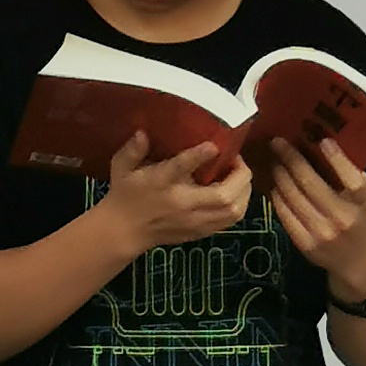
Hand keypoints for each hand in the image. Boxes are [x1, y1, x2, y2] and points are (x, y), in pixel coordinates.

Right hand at [95, 128, 254, 253]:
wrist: (124, 232)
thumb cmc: (125, 194)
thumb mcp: (122, 166)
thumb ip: (133, 148)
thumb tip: (143, 132)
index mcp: (162, 183)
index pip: (181, 168)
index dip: (200, 155)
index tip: (214, 145)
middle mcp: (182, 204)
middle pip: (222, 196)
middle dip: (240, 175)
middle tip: (237, 159)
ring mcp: (194, 221)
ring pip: (233, 211)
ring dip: (244, 191)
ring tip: (239, 175)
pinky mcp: (199, 232)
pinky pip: (229, 222)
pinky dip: (239, 205)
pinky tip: (235, 193)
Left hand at [266, 136, 365, 306]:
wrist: (360, 265)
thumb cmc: (362, 221)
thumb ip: (350, 175)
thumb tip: (322, 144)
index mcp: (363, 204)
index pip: (352, 180)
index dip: (337, 159)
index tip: (323, 140)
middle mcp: (341, 219)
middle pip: (310, 183)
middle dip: (290, 158)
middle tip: (277, 142)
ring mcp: (320, 233)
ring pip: (292, 196)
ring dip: (279, 174)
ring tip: (273, 159)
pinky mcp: (304, 244)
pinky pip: (284, 214)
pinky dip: (277, 195)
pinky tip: (274, 183)